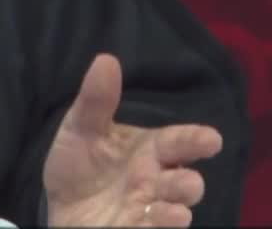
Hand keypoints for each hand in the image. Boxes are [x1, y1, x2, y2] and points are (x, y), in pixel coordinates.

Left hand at [44, 54, 222, 226]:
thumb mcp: (80, 130)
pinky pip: (160, 228)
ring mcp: (151, 208)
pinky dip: (162, 223)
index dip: (195, 140)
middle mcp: (156, 179)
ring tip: (163, 200)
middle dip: (188, 181)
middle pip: (186, 180)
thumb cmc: (80, 165)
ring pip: (179, 208)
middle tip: (184, 177)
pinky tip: (157, 215)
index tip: (211, 139)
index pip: (178, 142)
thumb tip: (106, 59)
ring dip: (176, 205)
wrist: (61, 206)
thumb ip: (96, 101)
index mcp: (148, 149)